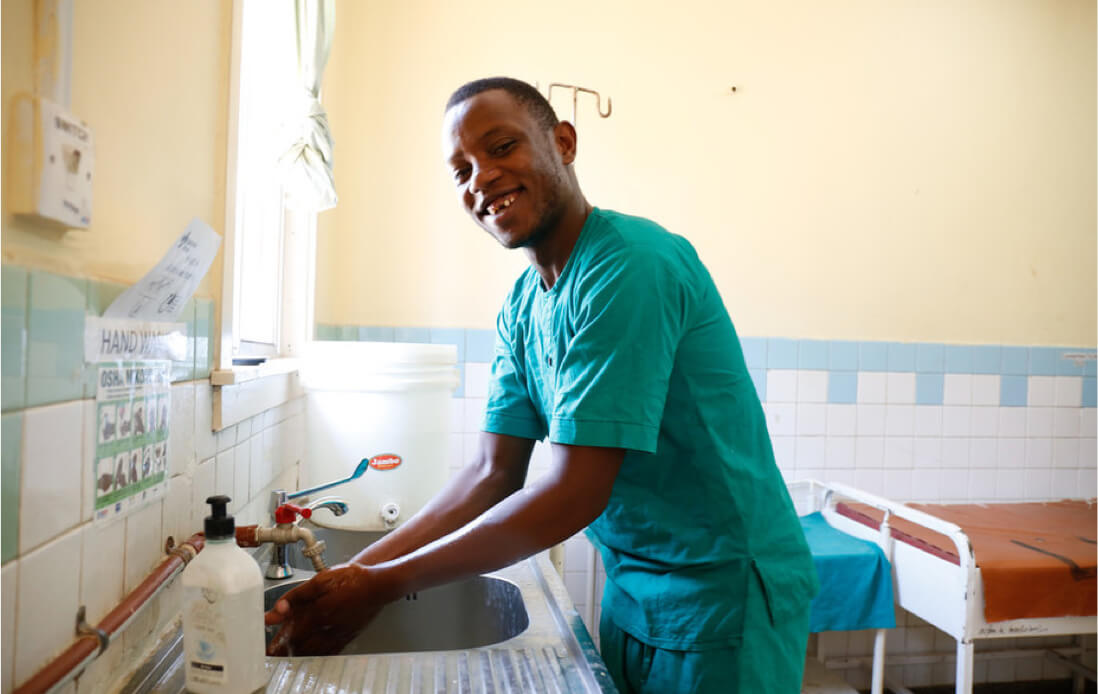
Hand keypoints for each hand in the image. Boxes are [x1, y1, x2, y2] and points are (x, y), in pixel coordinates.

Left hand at [264, 562, 390, 656]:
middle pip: (300, 646)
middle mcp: (327, 628)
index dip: (277, 640)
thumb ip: (298, 595)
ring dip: (299, 654)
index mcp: (318, 613)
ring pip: (314, 652)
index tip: (267, 647)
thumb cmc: (354, 579)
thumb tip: (279, 608)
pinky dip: (317, 655)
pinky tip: (312, 654)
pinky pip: (329, 652)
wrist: (379, 585)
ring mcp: (338, 634)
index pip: (291, 632)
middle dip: (285, 650)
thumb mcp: (322, 579)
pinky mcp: (348, 637)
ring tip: (288, 655)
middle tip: (273, 653)